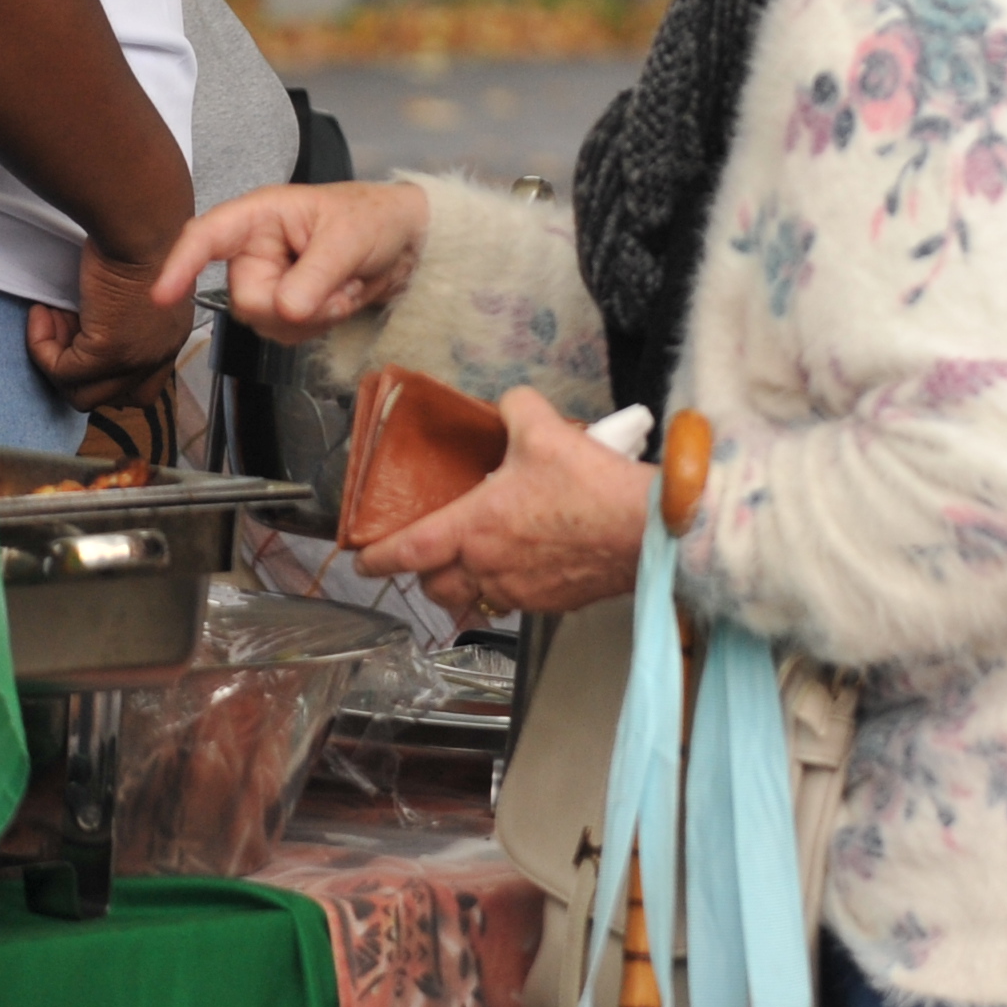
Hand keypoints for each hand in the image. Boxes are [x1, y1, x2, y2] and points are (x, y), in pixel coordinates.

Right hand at [28, 243, 194, 408]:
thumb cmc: (134, 241)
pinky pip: (60, 371)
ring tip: (52, 318)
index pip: (137, 385)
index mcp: (168, 339)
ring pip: (83, 395)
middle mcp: (159, 355)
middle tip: (62, 328)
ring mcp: (136, 358)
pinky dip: (42, 347)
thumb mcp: (131, 291)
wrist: (139, 225)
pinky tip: (42, 313)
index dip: (101, 366)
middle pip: (111, 397)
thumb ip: (118, 321)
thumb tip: (79, 335)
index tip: (77, 327)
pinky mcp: (110, 352)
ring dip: (56, 361)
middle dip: (78, 372)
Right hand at [157, 178, 434, 340]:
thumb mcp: (351, 239)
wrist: (409, 243)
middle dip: (295, 305)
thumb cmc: (377, 219)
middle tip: (338, 286)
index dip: (180, 265)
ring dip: (314, 315)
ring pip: (266, 323)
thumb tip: (285, 309)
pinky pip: (286, 334)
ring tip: (343, 286)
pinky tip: (340, 299)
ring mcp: (267, 280)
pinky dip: (319, 324)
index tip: (162, 295)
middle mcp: (254, 249)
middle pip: (247, 300)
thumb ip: (316, 274)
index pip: (206, 237)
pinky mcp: (283, 306)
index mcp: (261, 216)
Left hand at [354, 387, 650, 619]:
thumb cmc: (591, 486)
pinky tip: (529, 568)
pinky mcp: (552, 602)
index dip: (377, 557)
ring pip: (473, 601)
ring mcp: (519, 591)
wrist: (644, 530)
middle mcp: (488, 566)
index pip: (407, 551)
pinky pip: (515, 604)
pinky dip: (509, 590)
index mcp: (474, 527)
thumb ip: (517, 410)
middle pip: (435, 586)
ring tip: (478, 566)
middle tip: (431, 556)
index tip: (362, 561)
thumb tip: (509, 402)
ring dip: (465, 587)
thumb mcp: (548, 431)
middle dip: (426, 575)